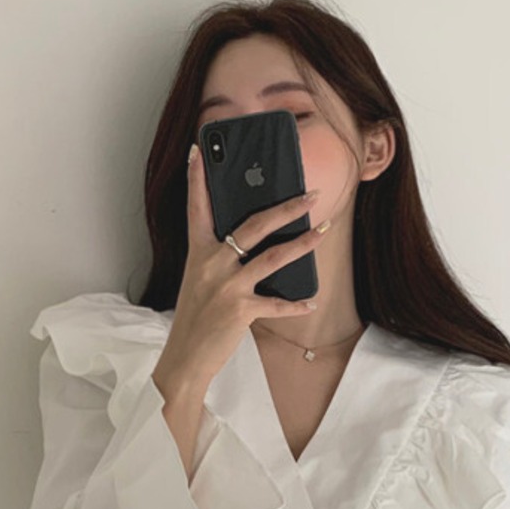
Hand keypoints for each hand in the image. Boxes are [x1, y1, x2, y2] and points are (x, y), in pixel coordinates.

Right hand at [152, 144, 330, 395]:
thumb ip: (219, 258)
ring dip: (303, 243)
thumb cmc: (196, 317)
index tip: (199, 151)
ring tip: (324, 230)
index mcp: (198, 253)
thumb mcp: (199, 280)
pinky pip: (277, 304)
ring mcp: (227, 287)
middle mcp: (211, 264)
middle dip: (286, 208)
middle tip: (310, 194)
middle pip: (254, 225)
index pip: (196, 208)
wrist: (185, 358)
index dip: (197, 179)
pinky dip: (296, 305)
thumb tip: (249, 241)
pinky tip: (311, 302)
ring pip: (273, 257)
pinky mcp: (241, 311)